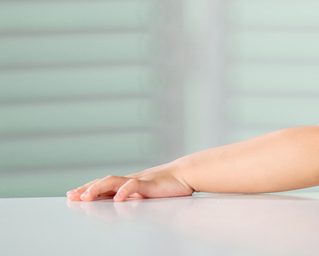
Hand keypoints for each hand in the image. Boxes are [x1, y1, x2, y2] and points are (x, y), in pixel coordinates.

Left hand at [66, 161, 193, 201]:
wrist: (186, 173)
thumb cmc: (169, 185)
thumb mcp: (147, 193)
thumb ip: (133, 197)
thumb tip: (118, 205)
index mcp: (128, 183)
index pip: (104, 185)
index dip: (88, 189)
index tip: (72, 194)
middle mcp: (130, 180)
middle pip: (103, 181)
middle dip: (87, 189)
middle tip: (72, 196)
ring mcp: (139, 180)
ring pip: (113, 181)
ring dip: (98, 188)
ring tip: (87, 196)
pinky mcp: (150, 183)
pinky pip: (134, 185)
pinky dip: (125, 190)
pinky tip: (118, 197)